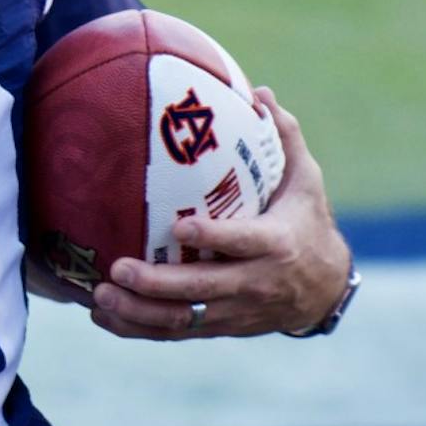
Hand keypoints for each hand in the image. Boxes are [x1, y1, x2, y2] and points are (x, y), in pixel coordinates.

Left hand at [88, 88, 350, 339]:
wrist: (325, 291)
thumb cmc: (308, 225)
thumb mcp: (308, 183)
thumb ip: (285, 138)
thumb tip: (260, 92)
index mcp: (275, 244)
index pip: (242, 242)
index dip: (212, 237)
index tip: (178, 226)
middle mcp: (254, 282)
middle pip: (201, 289)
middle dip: (157, 283)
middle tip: (117, 267)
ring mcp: (235, 311)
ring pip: (183, 319)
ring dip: (138, 312)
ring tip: (100, 296)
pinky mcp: (220, 327)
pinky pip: (176, 332)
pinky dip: (138, 328)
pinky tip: (103, 314)